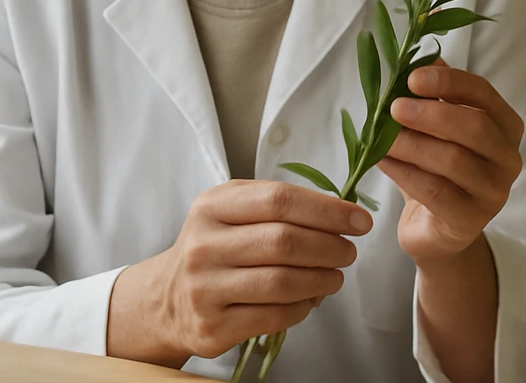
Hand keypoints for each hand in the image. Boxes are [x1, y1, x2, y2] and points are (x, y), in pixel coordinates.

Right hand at [106, 179, 372, 366]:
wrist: (166, 299)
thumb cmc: (215, 248)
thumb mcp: (232, 211)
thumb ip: (278, 204)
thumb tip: (341, 213)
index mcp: (213, 206)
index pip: (279, 200)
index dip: (327, 210)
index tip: (359, 220)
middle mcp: (204, 245)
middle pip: (284, 241)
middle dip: (330, 247)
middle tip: (348, 252)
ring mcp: (205, 288)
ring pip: (282, 282)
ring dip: (322, 280)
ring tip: (335, 277)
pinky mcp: (213, 326)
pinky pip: (274, 316)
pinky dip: (303, 308)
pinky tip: (310, 299)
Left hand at [381, 63, 524, 264]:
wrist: (435, 228)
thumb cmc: (436, 167)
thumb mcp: (436, 127)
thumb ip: (432, 95)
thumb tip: (417, 59)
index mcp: (506, 126)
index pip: (483, 94)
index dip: (448, 82)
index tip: (412, 78)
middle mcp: (508, 158)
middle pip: (475, 127)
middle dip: (431, 114)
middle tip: (394, 107)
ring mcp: (494, 193)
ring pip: (453, 160)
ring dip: (411, 144)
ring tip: (380, 137)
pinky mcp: (470, 220)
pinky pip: (435, 191)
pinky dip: (404, 172)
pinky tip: (381, 161)